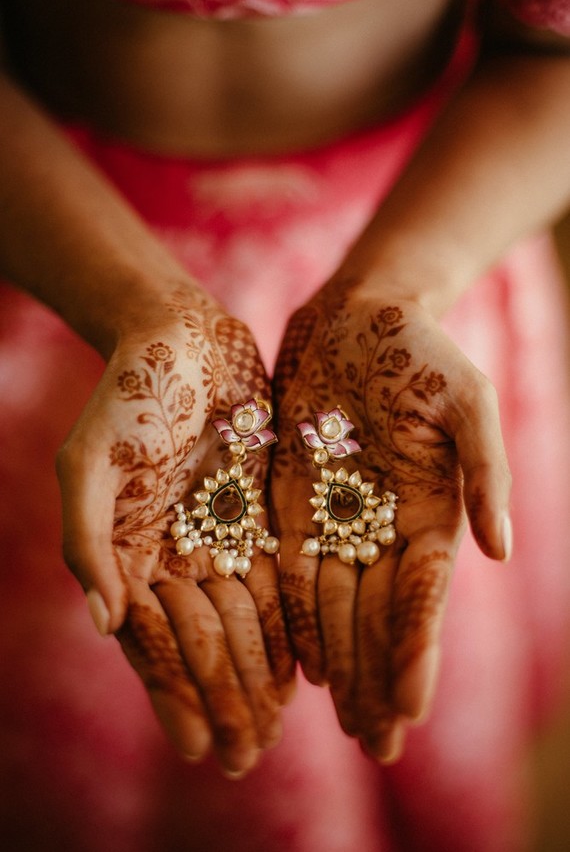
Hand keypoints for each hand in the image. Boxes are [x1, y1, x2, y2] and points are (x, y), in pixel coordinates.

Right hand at [56, 286, 294, 775]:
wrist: (180, 339)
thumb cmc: (130, 394)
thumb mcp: (90, 459)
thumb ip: (87, 539)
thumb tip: (103, 623)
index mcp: (130, 554)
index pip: (154, 641)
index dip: (177, 696)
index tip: (201, 748)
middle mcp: (174, 555)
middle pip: (202, 643)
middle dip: (222, 700)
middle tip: (246, 756)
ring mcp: (219, 536)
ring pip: (241, 621)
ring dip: (255, 676)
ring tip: (274, 727)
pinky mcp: (259, 513)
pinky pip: (275, 580)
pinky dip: (284, 624)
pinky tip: (301, 665)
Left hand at [272, 281, 510, 761]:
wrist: (358, 317)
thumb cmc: (421, 351)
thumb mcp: (466, 401)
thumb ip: (483, 471)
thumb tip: (499, 552)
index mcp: (430, 511)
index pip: (423, 598)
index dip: (415, 652)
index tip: (409, 708)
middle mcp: (384, 525)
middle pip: (380, 617)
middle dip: (380, 679)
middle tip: (377, 745)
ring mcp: (337, 516)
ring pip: (337, 605)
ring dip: (341, 664)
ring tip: (342, 722)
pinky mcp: (291, 500)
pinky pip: (291, 568)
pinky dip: (297, 618)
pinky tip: (300, 663)